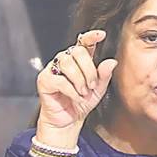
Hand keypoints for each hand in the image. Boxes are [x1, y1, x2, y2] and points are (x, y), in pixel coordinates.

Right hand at [36, 29, 117, 146]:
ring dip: (80, 80)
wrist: (68, 120)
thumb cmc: (81, 102)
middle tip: (92, 86)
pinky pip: (60, 80)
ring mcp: (53, 69)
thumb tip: (112, 62)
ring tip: (83, 93)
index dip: (91, 36)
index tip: (102, 35)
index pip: (84, 42)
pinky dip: (72, 91)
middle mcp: (65, 60)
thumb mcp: (99, 90)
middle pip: (77, 51)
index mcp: (79, 60)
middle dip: (89, 70)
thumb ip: (104, 75)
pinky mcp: (44, 80)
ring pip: (67, 63)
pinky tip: (75, 97)